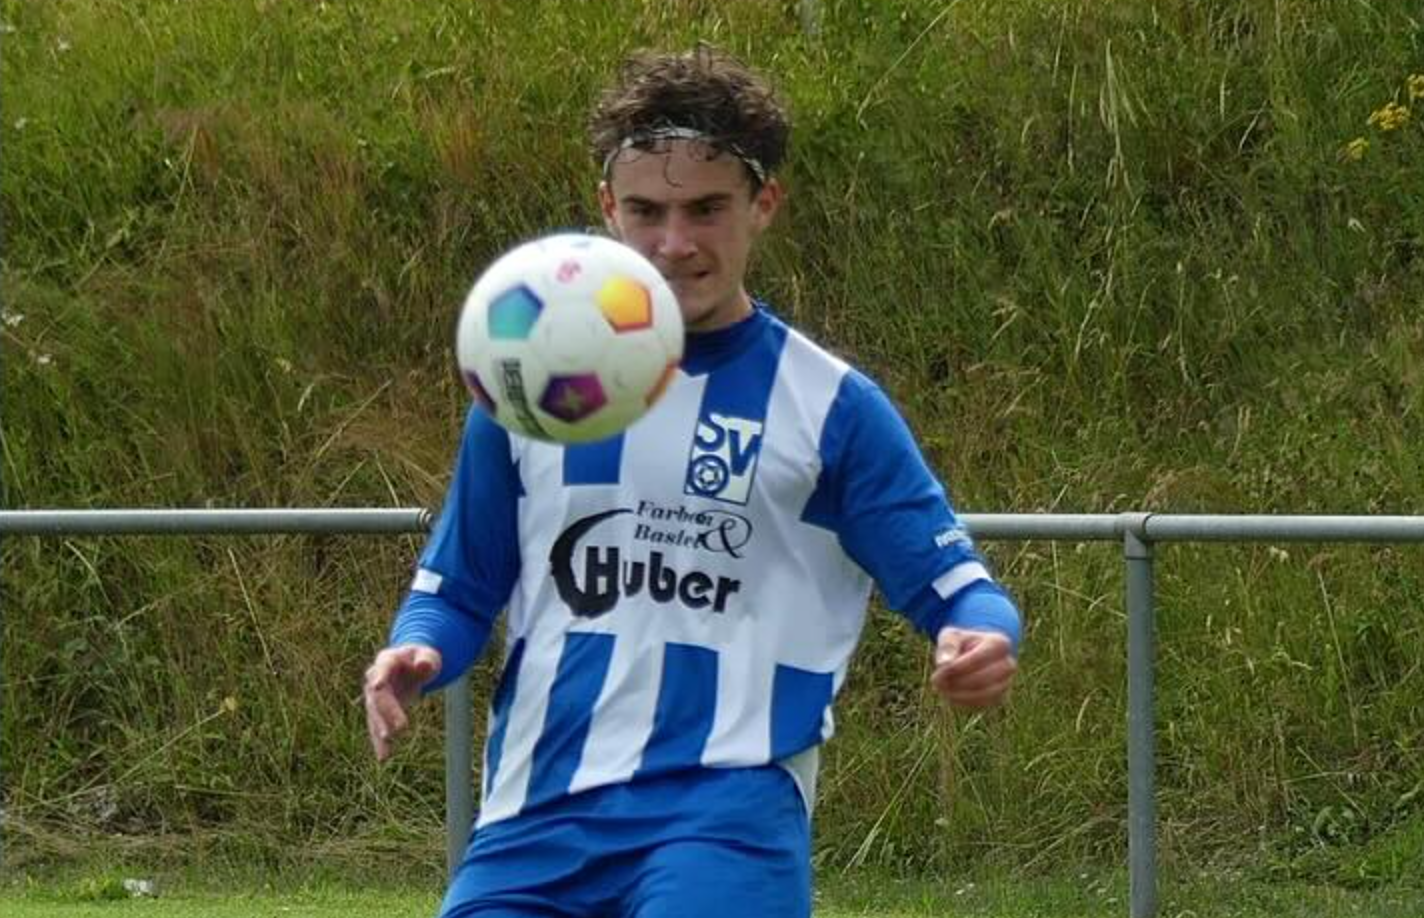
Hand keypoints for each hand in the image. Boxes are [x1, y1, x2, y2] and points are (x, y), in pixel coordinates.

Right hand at [363, 644, 441, 760]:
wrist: (410, 664)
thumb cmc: (421, 657)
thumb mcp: (428, 655)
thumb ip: (426, 660)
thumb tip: (423, 665)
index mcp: (387, 660)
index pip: (383, 668)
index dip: (380, 676)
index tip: (377, 685)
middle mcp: (375, 678)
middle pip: (378, 696)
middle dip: (387, 712)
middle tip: (400, 728)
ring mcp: (374, 695)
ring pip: (374, 714)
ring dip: (379, 730)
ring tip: (385, 750)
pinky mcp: (378, 710)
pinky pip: (377, 726)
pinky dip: (379, 741)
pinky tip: (383, 757)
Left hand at [930, 628, 1016, 709]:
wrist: (976, 652)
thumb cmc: (961, 643)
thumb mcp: (951, 635)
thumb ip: (947, 645)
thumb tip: (943, 663)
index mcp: (999, 643)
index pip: (978, 659)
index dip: (956, 668)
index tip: (937, 672)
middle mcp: (1008, 664)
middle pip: (982, 679)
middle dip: (956, 683)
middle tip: (936, 681)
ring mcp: (1007, 682)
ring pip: (984, 695)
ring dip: (959, 695)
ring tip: (941, 689)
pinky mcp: (1001, 697)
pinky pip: (983, 705)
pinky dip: (964, 703)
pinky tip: (949, 696)